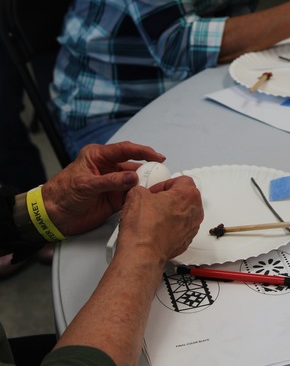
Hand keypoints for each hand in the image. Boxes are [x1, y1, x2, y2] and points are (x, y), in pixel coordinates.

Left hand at [42, 142, 167, 236]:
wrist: (53, 216)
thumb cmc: (62, 193)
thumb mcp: (85, 184)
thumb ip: (110, 181)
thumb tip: (132, 177)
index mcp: (99, 157)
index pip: (125, 149)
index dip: (143, 151)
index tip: (156, 156)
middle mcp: (108, 168)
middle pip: (134, 165)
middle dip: (148, 169)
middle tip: (161, 175)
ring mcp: (112, 184)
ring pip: (135, 181)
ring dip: (144, 185)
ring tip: (155, 188)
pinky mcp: (114, 199)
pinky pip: (131, 196)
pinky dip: (140, 197)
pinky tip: (146, 199)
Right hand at [116, 175, 202, 265]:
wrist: (142, 251)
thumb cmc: (144, 227)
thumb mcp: (136, 194)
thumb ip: (143, 189)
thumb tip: (141, 193)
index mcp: (188, 195)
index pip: (181, 180)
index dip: (165, 183)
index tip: (155, 190)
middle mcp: (195, 211)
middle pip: (185, 197)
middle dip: (170, 197)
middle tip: (154, 201)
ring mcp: (192, 228)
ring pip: (184, 213)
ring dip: (171, 213)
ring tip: (154, 216)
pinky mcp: (186, 241)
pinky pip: (180, 228)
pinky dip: (171, 227)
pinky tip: (156, 228)